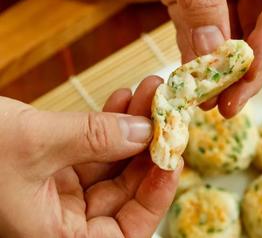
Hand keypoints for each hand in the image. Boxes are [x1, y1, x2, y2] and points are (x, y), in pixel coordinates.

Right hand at [0, 76, 181, 237]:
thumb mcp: (32, 143)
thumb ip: (92, 138)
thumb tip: (145, 132)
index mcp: (57, 237)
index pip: (128, 228)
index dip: (156, 194)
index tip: (174, 155)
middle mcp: (63, 220)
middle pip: (126, 189)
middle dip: (148, 146)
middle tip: (165, 110)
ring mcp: (61, 191)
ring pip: (113, 162)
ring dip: (133, 127)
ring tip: (150, 93)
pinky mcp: (56, 165)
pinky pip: (95, 146)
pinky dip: (110, 122)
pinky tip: (125, 99)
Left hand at [133, 0, 261, 116]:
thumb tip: (211, 53)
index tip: (248, 73)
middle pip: (256, 29)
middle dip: (242, 69)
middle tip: (228, 104)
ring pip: (225, 37)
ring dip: (216, 72)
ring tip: (206, 102)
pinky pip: (195, 32)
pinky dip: (191, 56)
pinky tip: (189, 80)